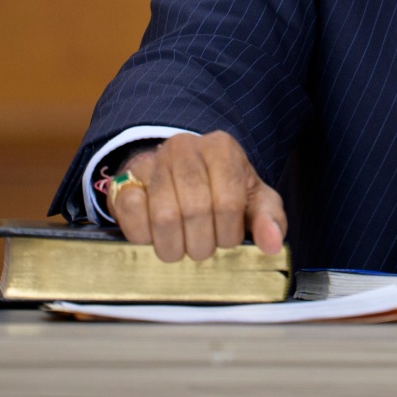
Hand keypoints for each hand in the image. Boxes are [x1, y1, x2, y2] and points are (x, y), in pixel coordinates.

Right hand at [111, 132, 286, 262]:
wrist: (176, 177)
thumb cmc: (220, 191)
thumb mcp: (252, 201)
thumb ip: (269, 220)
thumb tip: (271, 244)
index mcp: (221, 149)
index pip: (228, 202)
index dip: (228, 233)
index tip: (226, 239)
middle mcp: (184, 148)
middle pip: (196, 211)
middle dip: (201, 243)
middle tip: (202, 248)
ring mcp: (151, 162)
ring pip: (164, 217)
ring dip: (174, 246)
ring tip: (180, 247)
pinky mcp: (125, 181)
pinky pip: (132, 213)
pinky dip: (144, 236)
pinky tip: (155, 237)